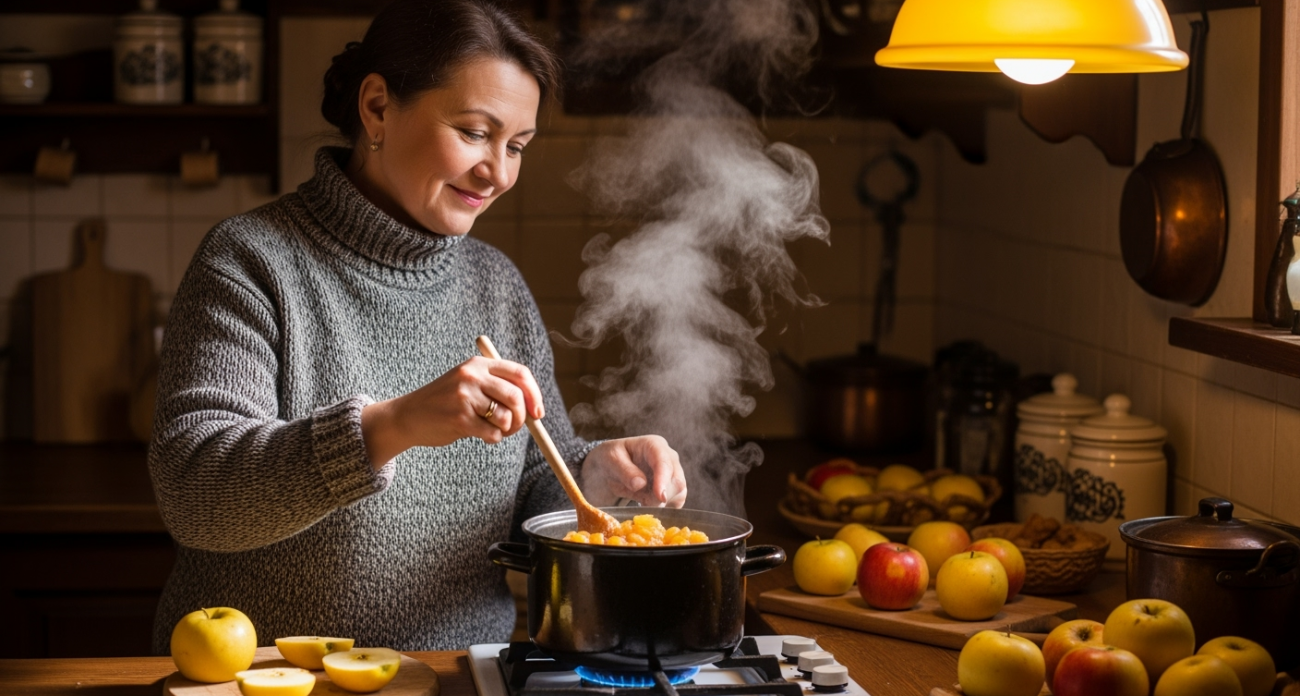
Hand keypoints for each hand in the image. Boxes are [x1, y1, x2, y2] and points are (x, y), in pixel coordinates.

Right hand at [361, 356, 544, 466]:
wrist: (408, 416)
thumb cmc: (445, 403)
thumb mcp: (469, 383)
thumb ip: (497, 388)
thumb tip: (534, 408)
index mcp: (478, 364)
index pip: (520, 374)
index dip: (534, 394)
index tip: (538, 413)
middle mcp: (472, 376)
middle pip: (516, 397)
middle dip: (522, 417)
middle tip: (514, 428)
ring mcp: (465, 397)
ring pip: (506, 417)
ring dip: (506, 430)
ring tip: (492, 430)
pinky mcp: (460, 418)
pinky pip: (492, 434)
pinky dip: (492, 439)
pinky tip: (479, 435)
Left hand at [580, 436, 686, 507]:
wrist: (612, 468)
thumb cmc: (612, 459)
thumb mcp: (610, 459)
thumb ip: (624, 470)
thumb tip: (640, 484)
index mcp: (653, 445)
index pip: (664, 462)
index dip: (664, 479)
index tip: (659, 496)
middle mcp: (668, 457)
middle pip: (677, 481)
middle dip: (662, 496)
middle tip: (644, 504)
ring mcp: (673, 473)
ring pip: (678, 494)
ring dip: (661, 503)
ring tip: (641, 502)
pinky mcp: (672, 488)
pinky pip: (675, 502)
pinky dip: (663, 508)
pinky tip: (646, 504)